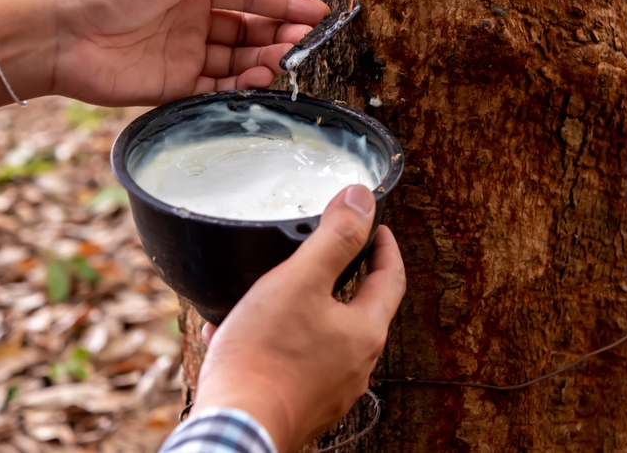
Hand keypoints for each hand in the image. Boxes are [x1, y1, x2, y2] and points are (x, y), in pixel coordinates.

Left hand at [0, 0, 329, 107]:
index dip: (284, 3)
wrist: (58, 33)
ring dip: (265, 60)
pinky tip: (257, 80)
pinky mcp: (174, 87)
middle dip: (280, 34)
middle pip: (249, 29)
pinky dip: (240, 86)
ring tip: (285, 60)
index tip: (317, 13)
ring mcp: (185, 54)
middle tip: (305, 41)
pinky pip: (217, 89)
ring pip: (239, 60)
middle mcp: (193, 19)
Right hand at [193, 185, 405, 452]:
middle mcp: (355, 365)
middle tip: (330, 253)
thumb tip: (362, 198)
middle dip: (343, 278)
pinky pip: (293, 363)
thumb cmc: (267, 356)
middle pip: (360, 310)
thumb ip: (334, 238)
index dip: (385, 247)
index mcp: (365, 331)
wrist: (237, 429)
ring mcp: (328, 391)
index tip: (378, 228)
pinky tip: (235, 333)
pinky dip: (275, 341)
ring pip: (322, 337)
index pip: (391, 279)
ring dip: (303, 309)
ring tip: (272, 291)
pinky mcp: (299, 406)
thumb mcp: (300, 281)